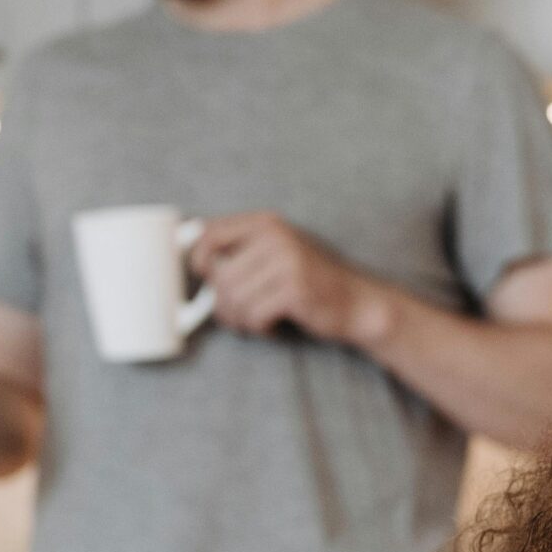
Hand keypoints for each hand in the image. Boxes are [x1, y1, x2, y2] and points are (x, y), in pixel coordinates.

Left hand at [188, 212, 376, 343]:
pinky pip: (253, 315)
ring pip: (233, 299)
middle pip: (219, 276)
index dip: (198, 261)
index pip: (209, 234)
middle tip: (238, 315)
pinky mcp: (295, 290)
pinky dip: (258, 328)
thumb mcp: (278, 255)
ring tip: (255, 321)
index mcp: (268, 224)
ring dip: (239, 319)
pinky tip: (273, 325)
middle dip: (223, 304)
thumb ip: (243, 251)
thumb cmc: (311, 284)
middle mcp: (277, 237)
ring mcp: (288, 262)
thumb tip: (193, 263)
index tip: (208, 280)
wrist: (358, 304)